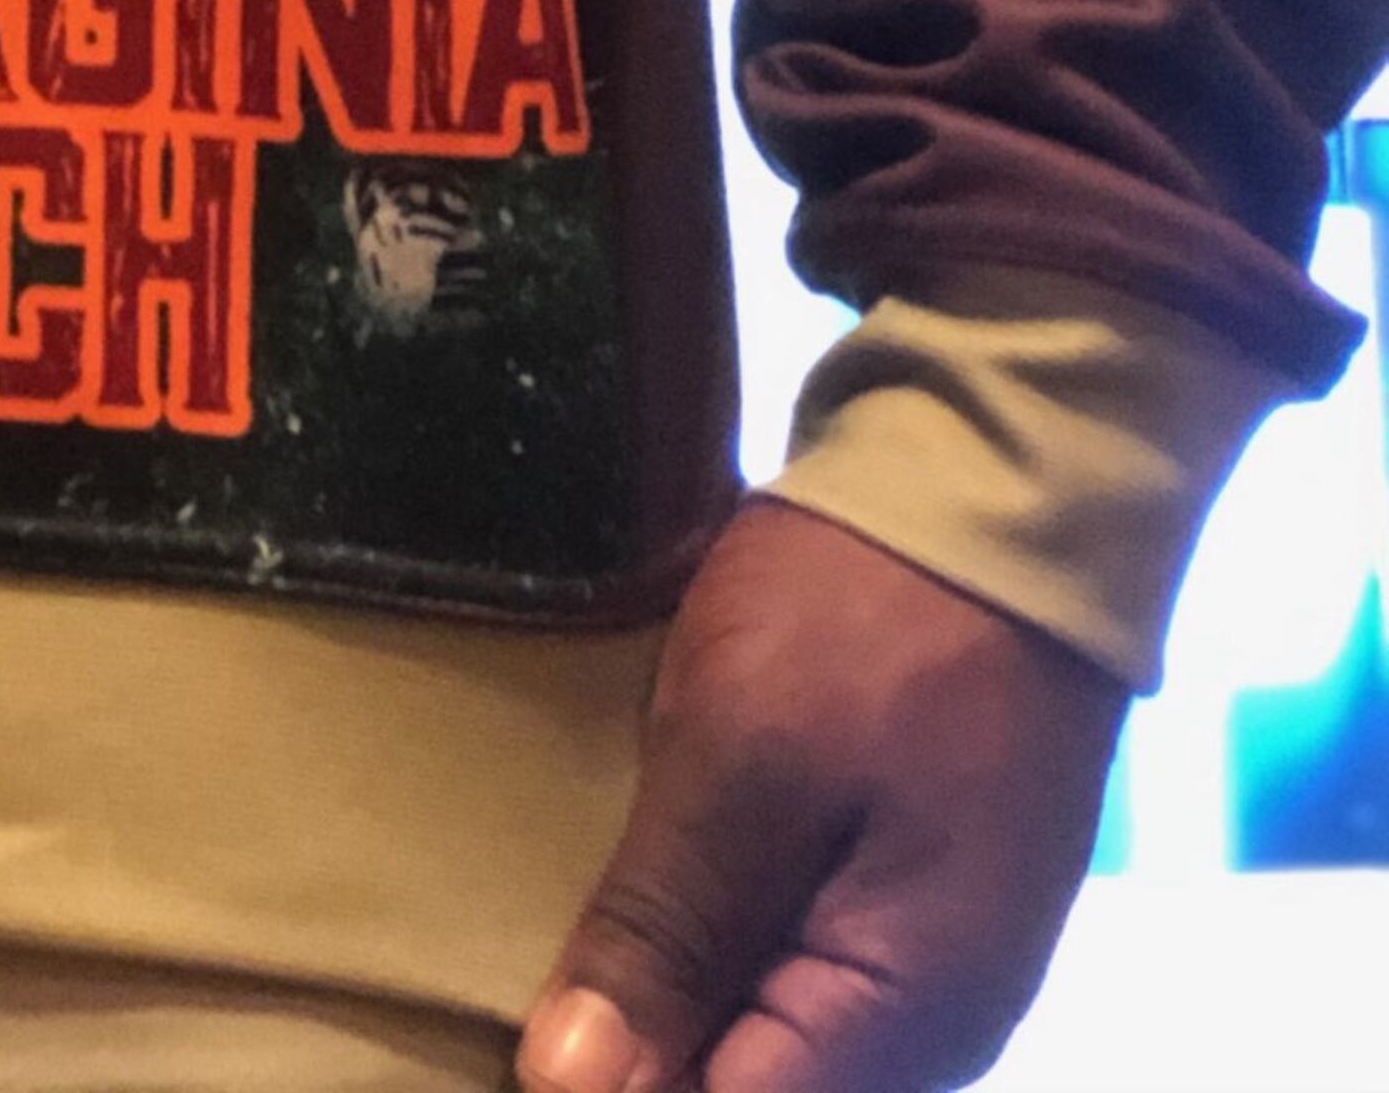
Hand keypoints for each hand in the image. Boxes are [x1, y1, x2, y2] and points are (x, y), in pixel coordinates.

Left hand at [519, 498, 1121, 1092]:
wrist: (1000, 487)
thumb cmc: (869, 618)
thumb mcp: (742, 758)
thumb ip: (665, 932)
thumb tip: (569, 1088)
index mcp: (897, 1021)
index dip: (609, 1079)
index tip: (518, 1029)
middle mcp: (928, 1026)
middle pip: (749, 1078)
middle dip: (643, 1037)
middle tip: (526, 962)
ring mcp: (930, 956)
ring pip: (771, 1028)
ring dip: (678, 990)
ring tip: (566, 925)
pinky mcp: (914, 887)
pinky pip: (800, 959)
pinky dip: (720, 932)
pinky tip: (649, 885)